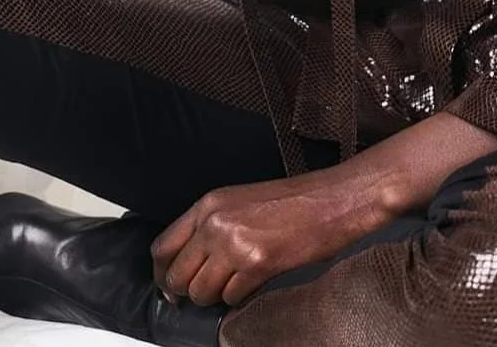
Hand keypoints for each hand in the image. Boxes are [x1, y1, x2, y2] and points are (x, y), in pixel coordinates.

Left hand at [150, 112, 496, 310]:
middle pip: (177, 275)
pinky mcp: (258, 262)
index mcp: (209, 203)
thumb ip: (211, 225)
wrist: (333, 199)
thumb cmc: (293, 200)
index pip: (162, 246)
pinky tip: (254, 283)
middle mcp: (215, 221)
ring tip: (235, 285)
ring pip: (201, 292)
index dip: (163, 273)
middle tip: (204, 294)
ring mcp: (235, 242)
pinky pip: (231, 297)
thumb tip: (189, 262)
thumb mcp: (241, 202)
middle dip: (186, 291)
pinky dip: (239, 298)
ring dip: (214, 297)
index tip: (171, 285)